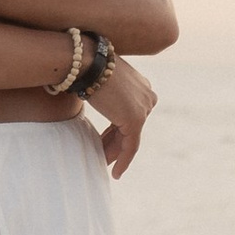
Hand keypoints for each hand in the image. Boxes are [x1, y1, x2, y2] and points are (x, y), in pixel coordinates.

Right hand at [91, 56, 156, 176]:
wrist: (86, 62)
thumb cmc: (86, 67)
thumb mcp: (101, 79)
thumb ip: (107, 92)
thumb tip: (99, 99)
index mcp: (142, 85)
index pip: (129, 114)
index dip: (116, 131)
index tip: (104, 142)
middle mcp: (147, 97)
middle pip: (130, 128)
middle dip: (115, 144)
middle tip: (102, 158)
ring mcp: (143, 109)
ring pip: (130, 139)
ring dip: (115, 154)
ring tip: (104, 165)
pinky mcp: (136, 120)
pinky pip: (130, 146)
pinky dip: (123, 161)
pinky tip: (116, 173)